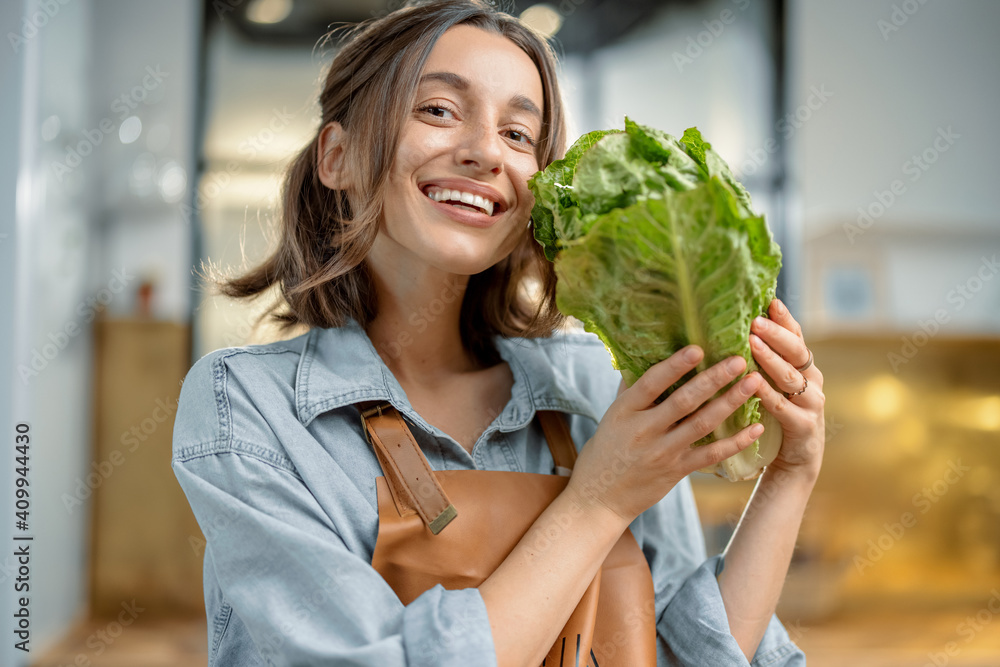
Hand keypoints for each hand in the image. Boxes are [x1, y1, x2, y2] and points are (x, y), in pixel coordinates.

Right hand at [567, 346, 765, 523]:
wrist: (598, 498)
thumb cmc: (605, 451)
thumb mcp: (612, 416)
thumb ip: (631, 390)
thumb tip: (645, 355)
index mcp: (624, 411)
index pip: (651, 383)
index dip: (675, 366)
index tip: (697, 349)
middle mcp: (643, 430)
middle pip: (683, 401)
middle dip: (713, 379)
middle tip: (739, 361)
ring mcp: (662, 453)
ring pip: (702, 424)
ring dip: (730, 402)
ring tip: (753, 383)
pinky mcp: (676, 471)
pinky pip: (711, 455)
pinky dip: (735, 442)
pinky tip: (757, 427)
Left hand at [748, 298, 825, 480]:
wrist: (794, 463)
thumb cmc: (776, 417)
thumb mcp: (772, 386)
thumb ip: (760, 362)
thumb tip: (733, 331)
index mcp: (804, 368)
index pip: (796, 337)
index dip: (785, 319)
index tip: (770, 301)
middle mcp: (812, 382)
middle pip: (796, 351)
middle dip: (776, 334)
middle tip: (756, 320)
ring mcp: (811, 404)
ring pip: (790, 376)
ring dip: (770, 359)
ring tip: (752, 343)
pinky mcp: (804, 426)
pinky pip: (782, 407)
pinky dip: (767, 393)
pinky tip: (753, 382)